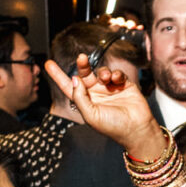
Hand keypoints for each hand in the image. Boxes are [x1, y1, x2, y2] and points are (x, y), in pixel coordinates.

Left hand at [43, 52, 163, 155]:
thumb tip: (74, 79)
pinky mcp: (123, 85)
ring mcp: (109, 89)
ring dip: (103, 72)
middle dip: (82, 65)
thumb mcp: (90, 115)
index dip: (58, 75)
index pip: (68, 86)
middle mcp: (95, 94)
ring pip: (101, 72)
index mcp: (85, 102)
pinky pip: (116, 73)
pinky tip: (116, 79)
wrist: (137, 128)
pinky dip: (116, 73)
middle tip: (81, 58)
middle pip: (84, 74)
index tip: (48, 63)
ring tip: (107, 78)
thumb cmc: (113, 127)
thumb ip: (80, 97)